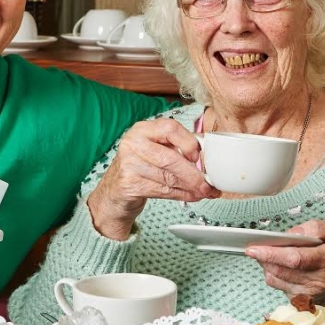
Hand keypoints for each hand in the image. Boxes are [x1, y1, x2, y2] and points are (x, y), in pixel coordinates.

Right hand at [87, 118, 218, 239]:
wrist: (115, 191)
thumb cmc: (140, 168)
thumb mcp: (156, 151)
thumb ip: (178, 148)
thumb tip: (209, 155)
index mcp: (142, 129)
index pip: (170, 127)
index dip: (189, 142)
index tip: (199, 157)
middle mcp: (133, 143)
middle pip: (170, 158)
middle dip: (193, 174)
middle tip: (208, 184)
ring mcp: (128, 164)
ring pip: (168, 177)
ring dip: (191, 187)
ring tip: (204, 192)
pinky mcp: (129, 184)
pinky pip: (162, 190)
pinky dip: (181, 195)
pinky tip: (191, 196)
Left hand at [245, 220, 324, 306]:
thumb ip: (315, 227)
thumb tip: (292, 234)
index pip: (293, 259)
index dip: (270, 254)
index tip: (253, 248)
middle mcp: (320, 281)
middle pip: (281, 271)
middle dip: (265, 259)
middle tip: (259, 248)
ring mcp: (314, 294)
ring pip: (278, 282)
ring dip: (269, 268)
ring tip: (271, 256)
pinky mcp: (308, 302)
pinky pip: (283, 290)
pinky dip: (278, 278)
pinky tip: (283, 268)